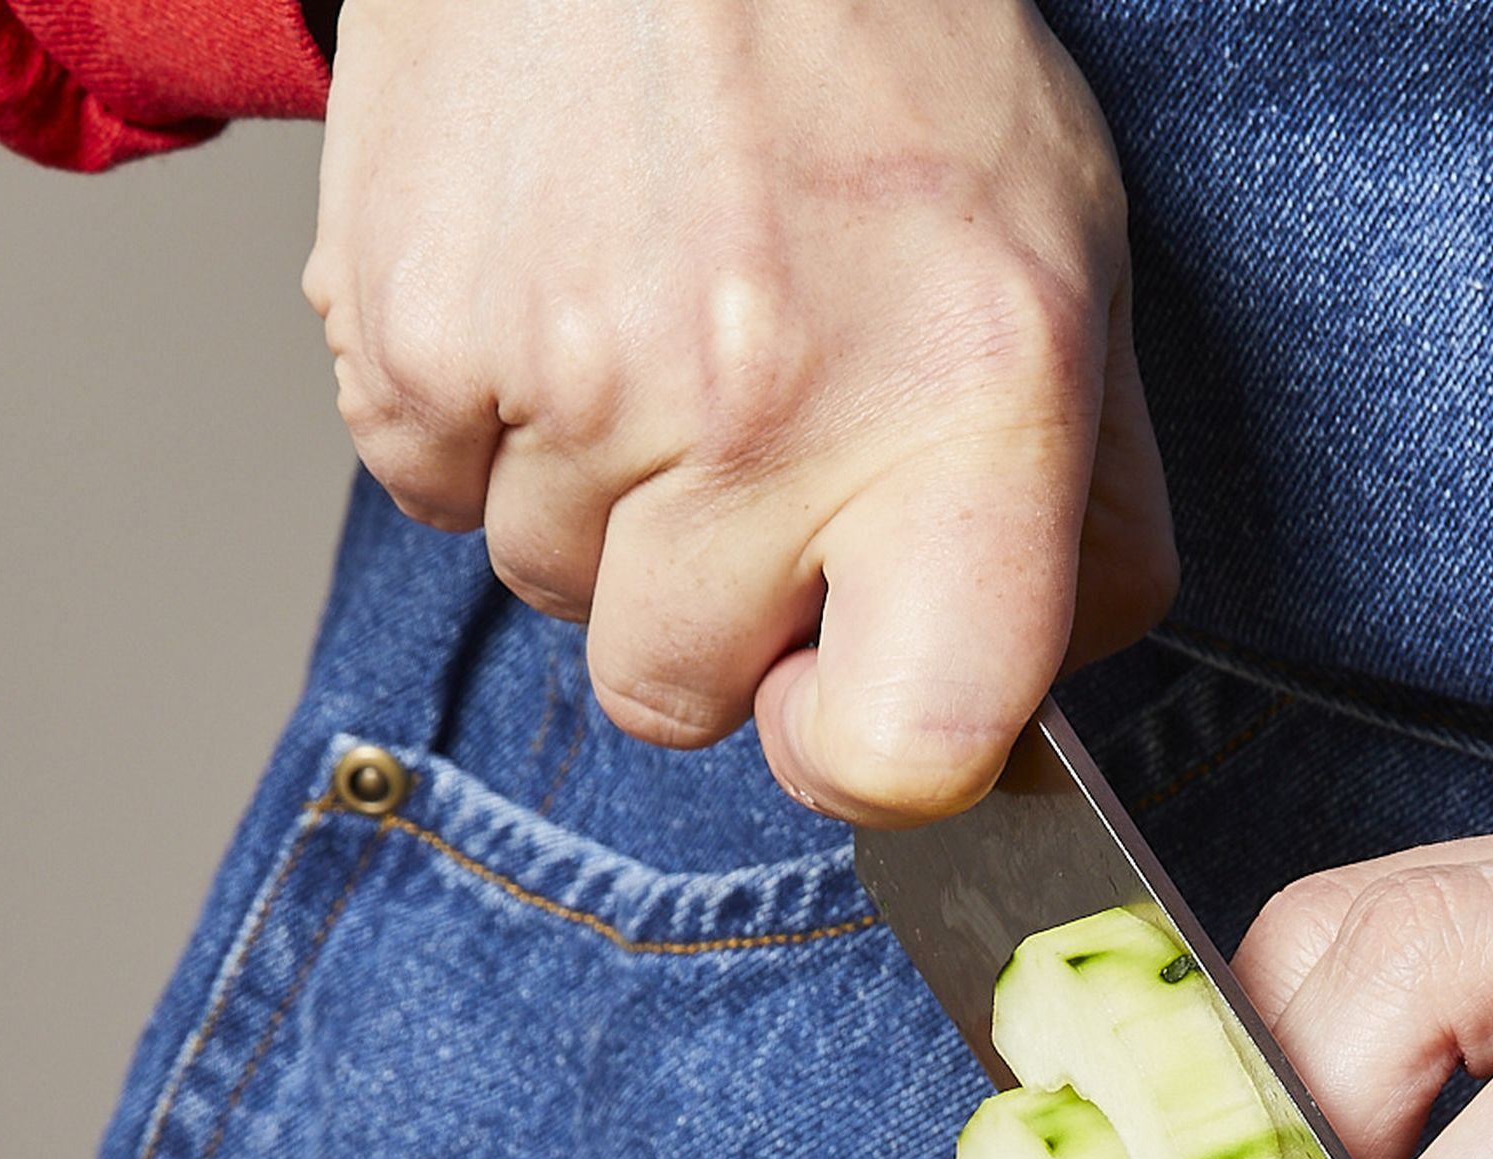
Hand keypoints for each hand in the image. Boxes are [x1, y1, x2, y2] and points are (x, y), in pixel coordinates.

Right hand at [306, 0, 1174, 823]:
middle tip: (748, 435)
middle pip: (677, 695)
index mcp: (964, 414)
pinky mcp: (405, 324)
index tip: (851, 683)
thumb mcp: (1072, 273)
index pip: (906, 750)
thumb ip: (1087, 523)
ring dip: (594, 499)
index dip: (865, 753)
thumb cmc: (880, 52)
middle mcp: (762, 410)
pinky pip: (427, 488)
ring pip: (547, 589)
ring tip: (654, 314)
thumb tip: (1031, 723)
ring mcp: (567, 372)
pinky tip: (552, 283)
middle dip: (707, 610)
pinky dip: (475, 417)